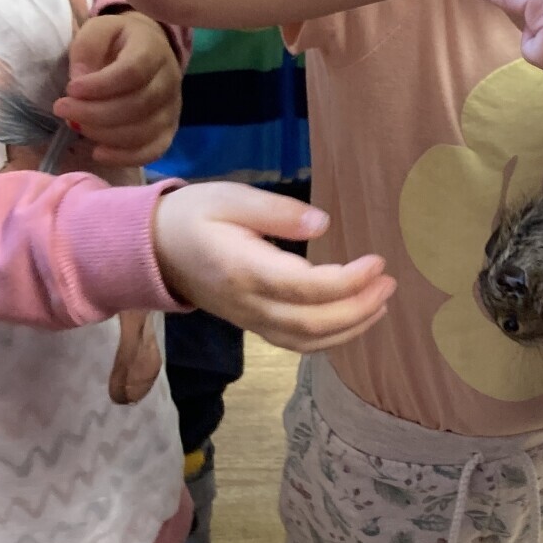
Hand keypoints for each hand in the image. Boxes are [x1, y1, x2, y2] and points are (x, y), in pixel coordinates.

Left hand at [56, 12, 181, 167]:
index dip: (100, 86)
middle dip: (94, 113)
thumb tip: (80, 80)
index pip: (132, 72)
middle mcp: (169, 80)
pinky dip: (124, 157)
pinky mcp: (168, 130)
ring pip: (143, 132)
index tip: (71, 89)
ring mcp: (172, 108)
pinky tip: (98, 152)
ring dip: (104, 134)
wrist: (148, 50)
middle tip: (62, 109)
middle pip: (137, 105)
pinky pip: (152, 151)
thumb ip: (86, 49)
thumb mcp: (97, 29)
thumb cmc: (117, 40)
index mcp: (152, 49)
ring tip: (76, 126)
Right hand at [152, 185, 395, 353]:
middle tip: (389, 283)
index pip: (306, 288)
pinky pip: (296, 344)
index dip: (348, 281)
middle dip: (358, 308)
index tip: (377, 262)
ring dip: (351, 328)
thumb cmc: (193, 216)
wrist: (153, 250)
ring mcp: (250, 321)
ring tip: (382, 303)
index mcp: (244, 270)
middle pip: (312, 324)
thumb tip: (322, 223)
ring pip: (306, 342)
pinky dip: (330, 339)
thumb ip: (277, 211)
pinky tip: (354, 320)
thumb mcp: (230, 198)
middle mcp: (248, 304)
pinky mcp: (253, 325)